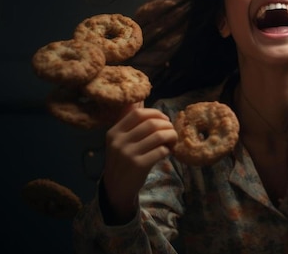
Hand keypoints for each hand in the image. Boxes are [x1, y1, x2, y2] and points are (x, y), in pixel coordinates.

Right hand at [102, 102, 177, 222]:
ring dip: (171, 137)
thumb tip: (139, 100)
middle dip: (167, 125)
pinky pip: (161, 151)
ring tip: (173, 141)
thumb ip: (129, 122)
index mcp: (114, 132)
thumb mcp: (119, 141)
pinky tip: (167, 152)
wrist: (116, 188)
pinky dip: (168, 149)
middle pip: (151, 124)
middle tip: (172, 132)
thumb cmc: (122, 160)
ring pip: (159, 136)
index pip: (138, 114)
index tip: (164, 119)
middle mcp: (119, 142)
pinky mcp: (139, 166)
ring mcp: (128, 154)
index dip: (156, 113)